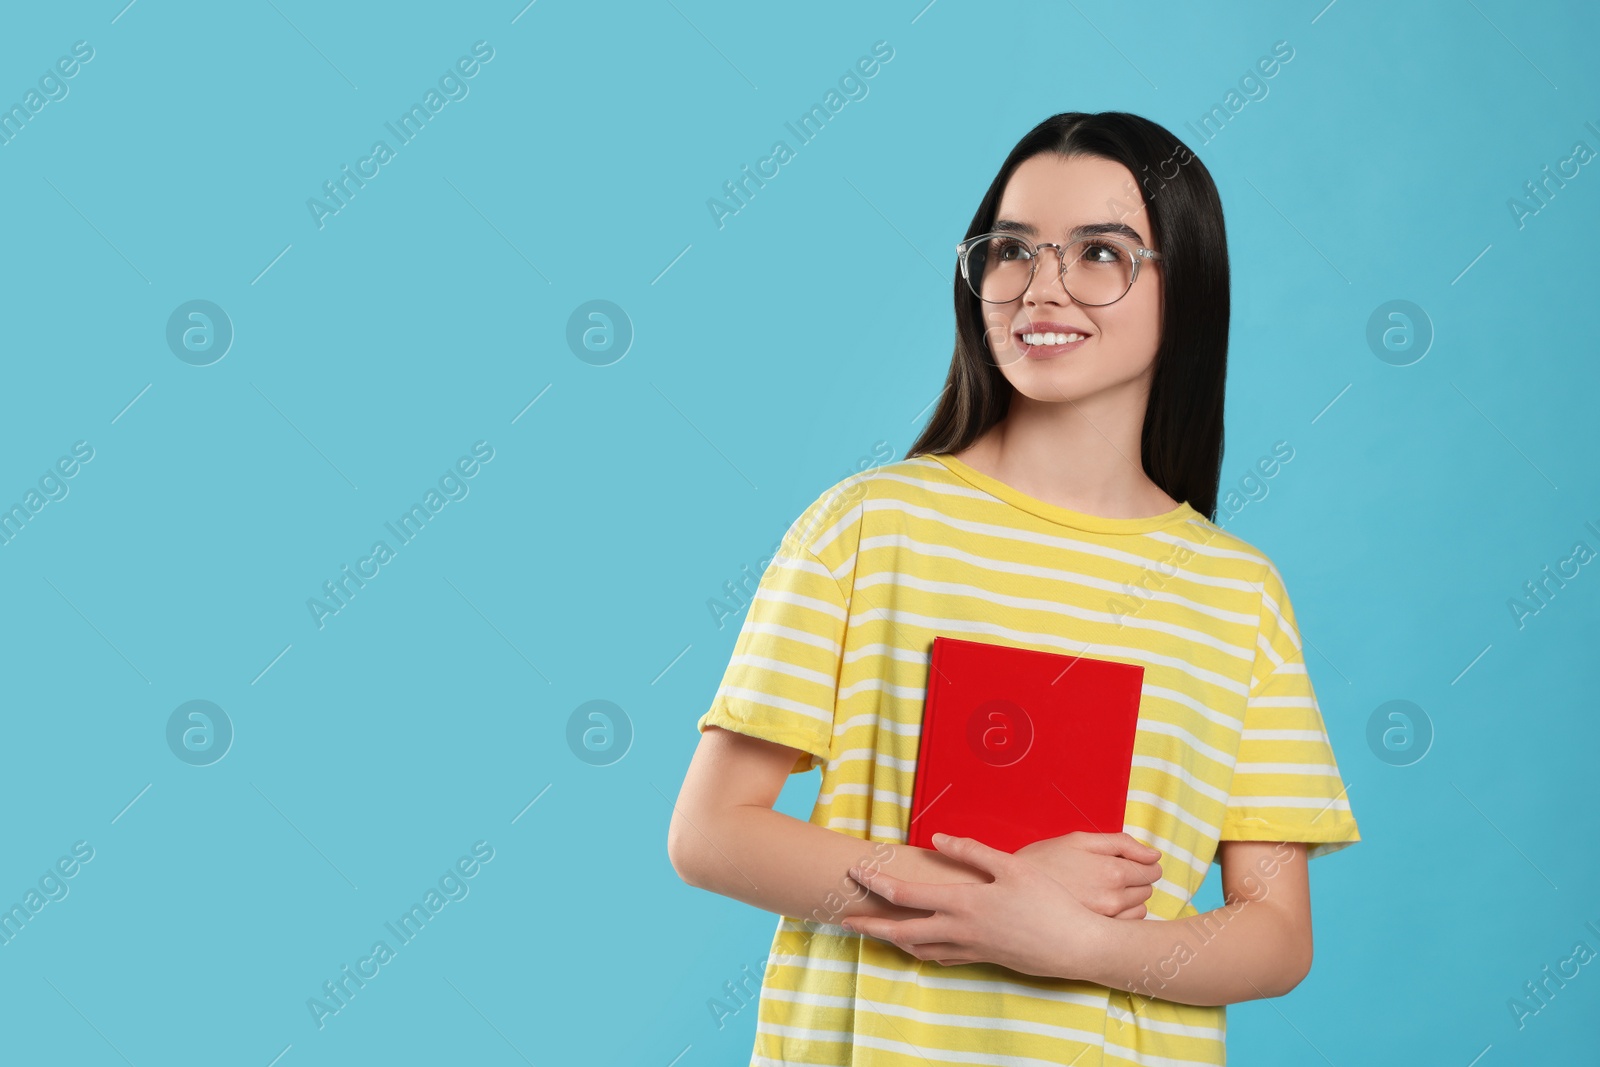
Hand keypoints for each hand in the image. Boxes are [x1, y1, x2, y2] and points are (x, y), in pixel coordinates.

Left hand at [838, 832, 1106, 977]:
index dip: (876, 884)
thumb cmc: (1049, 903)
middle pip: (901, 931)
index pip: (905, 895)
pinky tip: (921, 947)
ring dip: (894, 941)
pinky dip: (923, 951)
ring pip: (919, 949)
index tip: (856, 873)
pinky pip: (942, 958)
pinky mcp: (984, 958)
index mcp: (963, 903)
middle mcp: (960, 930)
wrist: (1076, 946)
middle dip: (870, 926)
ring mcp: (971, 948)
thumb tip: (938, 840)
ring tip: (877, 932)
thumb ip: (972, 852)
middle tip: (846, 920)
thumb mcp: (1012, 867)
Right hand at [1014, 832, 1162, 918]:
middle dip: (1136, 880)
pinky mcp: (1096, 935)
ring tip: (1104, 890)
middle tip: (1111, 874)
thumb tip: (1154, 854)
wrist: (1011, 891)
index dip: (1143, 863)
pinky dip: (1121, 916)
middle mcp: (1114, 899)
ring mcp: (1106, 921)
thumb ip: (1121, 843)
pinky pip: (1125, 926)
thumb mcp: (1078, 840)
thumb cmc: (1043, 861)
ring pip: (1139, 909)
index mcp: (1112, 871)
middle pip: (1147, 889)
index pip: (1152, 870)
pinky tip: (1101, 907)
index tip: (1129, 862)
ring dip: (1130, 899)